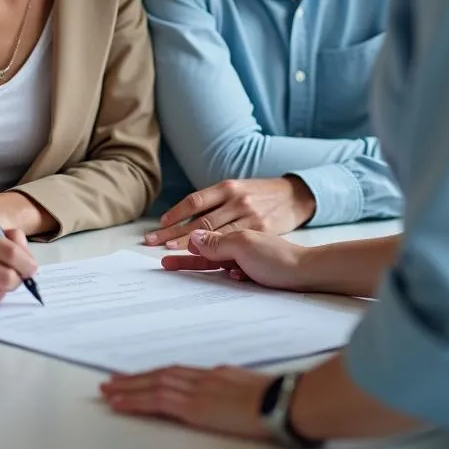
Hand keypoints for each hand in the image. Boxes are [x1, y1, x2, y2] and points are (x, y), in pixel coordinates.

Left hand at [100, 365, 271, 439]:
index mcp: (216, 373)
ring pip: (153, 385)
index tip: (137, 377)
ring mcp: (197, 390)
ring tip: (108, 391)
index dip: (154, 374)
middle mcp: (203, 377)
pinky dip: (135, 401)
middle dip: (134, 379)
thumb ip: (231, 389)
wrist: (282, 401)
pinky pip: (157, 401)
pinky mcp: (194, 406)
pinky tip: (119, 403)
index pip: (176, 372)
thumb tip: (222, 394)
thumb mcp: (250, 390)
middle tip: (111, 381)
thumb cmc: (276, 399)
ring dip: (128, 388)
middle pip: (161, 374)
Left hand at [144, 177, 315, 248]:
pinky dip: (221, 256)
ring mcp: (251, 217)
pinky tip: (205, 261)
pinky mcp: (263, 232)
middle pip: (200, 220)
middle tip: (153, 243)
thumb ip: (216, 205)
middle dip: (174, 233)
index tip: (160, 226)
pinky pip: (238, 247)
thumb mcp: (238, 191)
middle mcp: (237, 200)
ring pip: (215, 235)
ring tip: (170, 255)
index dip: (176, 214)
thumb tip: (190, 224)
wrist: (296, 196)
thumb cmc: (262, 197)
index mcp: (228, 187)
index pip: (195, 201)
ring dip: (191, 246)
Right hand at [161, 229, 311, 291]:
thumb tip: (192, 236)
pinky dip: (224, 273)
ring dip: (199, 264)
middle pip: (204, 250)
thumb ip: (217, 243)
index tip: (163, 249)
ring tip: (177, 266)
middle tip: (163, 262)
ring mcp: (247, 255)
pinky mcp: (254, 269)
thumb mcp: (243, 247)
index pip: (199, 237)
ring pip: (215, 261)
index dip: (180, 241)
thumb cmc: (278, 258)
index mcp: (233, 233)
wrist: (309, 271)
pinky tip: (224, 276)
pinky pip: (231, 271)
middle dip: (183, 256)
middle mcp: (238, 243)